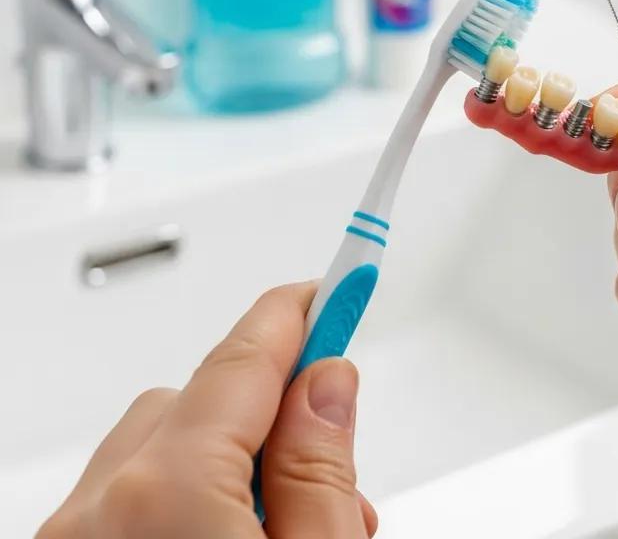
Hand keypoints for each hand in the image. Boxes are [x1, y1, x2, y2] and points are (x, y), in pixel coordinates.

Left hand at [38, 283, 377, 538]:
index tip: (343, 280)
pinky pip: (121, 504)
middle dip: (268, 408)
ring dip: (223, 460)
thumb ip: (320, 471)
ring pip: (156, 452)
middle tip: (331, 452)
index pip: (246, 359)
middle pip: (198, 401)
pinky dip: (177, 504)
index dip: (305, 311)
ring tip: (283, 522)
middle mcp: (96, 515)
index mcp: (165, 498)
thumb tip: (325, 383)